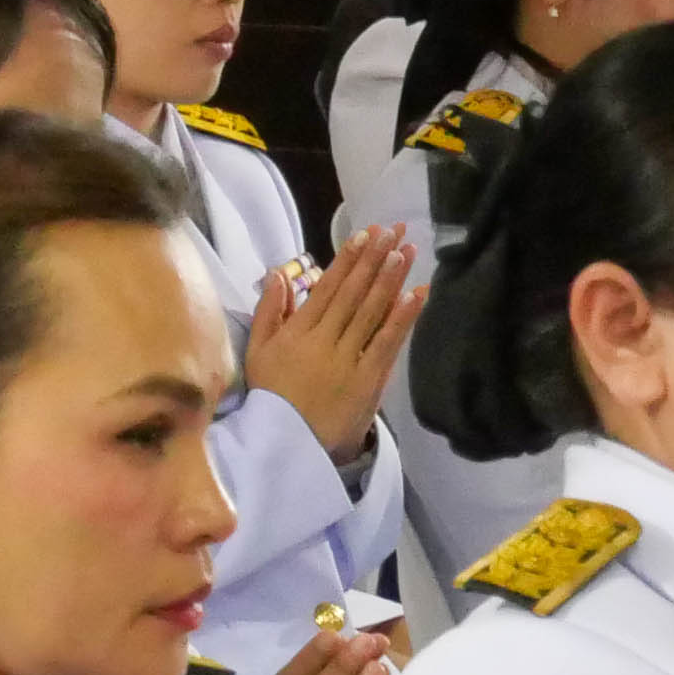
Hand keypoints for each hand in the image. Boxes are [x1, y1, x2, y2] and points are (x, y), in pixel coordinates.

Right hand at [241, 226, 419, 458]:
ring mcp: (347, 358)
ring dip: (390, 279)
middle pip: (354, 293)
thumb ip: (269, 313)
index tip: (364, 235)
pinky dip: (402, 317)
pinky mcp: (367, 379)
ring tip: (406, 251)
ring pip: (372, 311)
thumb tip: (278, 275)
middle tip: (393, 231)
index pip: (327, 288)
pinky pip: (386, 342)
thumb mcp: (257, 353)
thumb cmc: (272, 396)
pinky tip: (416, 294)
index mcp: (297, 332)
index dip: (347, 260)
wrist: (287, 443)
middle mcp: (324, 339)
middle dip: (374, 260)